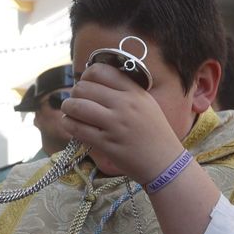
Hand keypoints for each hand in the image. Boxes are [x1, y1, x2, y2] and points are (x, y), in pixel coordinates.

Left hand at [58, 62, 183, 184]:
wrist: (165, 162)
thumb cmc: (155, 133)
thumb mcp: (146, 103)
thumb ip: (125, 91)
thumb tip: (95, 82)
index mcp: (134, 92)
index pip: (100, 71)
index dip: (86, 75)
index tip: (85, 84)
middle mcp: (124, 105)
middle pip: (84, 88)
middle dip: (75, 93)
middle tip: (76, 100)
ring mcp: (115, 124)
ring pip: (77, 106)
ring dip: (68, 108)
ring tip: (70, 111)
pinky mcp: (107, 143)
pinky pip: (78, 128)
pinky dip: (68, 124)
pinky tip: (70, 124)